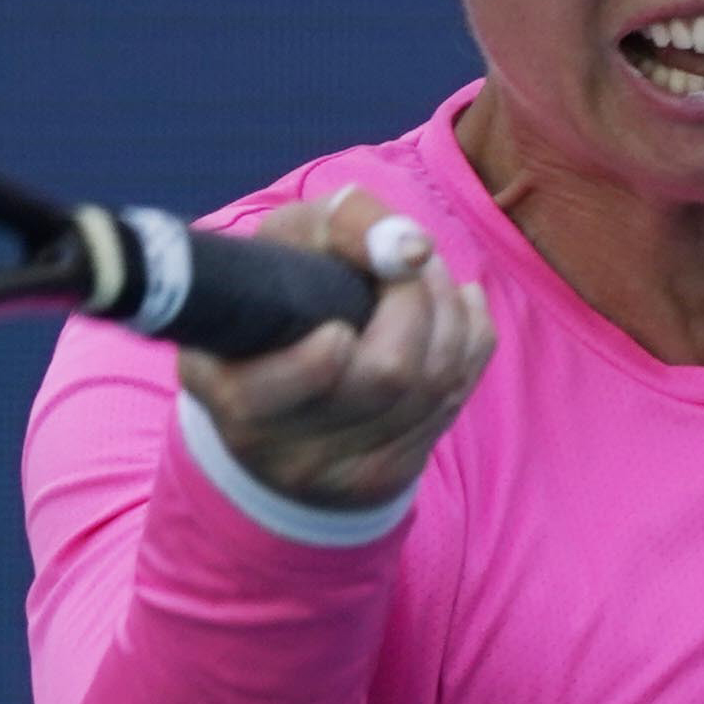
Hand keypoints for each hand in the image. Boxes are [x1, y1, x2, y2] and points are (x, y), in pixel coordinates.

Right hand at [174, 186, 496, 510]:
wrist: (277, 400)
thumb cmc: (276, 301)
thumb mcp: (281, 247)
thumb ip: (340, 227)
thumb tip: (413, 249)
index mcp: (233, 396)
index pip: (267, 397)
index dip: (313, 365)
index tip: (336, 331)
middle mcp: (284, 450)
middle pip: (387, 374)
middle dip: (414, 300)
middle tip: (406, 260)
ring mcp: (343, 474)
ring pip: (435, 385)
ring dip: (447, 311)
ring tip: (425, 273)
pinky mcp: (391, 476)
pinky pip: (458, 396)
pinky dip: (469, 337)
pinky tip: (456, 305)